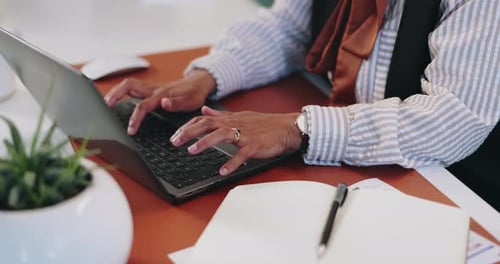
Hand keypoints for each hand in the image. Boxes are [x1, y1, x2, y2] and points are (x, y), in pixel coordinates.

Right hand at [104, 69, 215, 134]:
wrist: (199, 83)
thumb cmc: (195, 94)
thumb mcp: (191, 102)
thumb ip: (177, 104)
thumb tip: (164, 103)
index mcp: (161, 94)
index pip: (143, 106)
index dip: (135, 118)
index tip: (130, 130)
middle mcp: (154, 89)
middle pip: (128, 86)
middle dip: (115, 95)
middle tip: (105, 106)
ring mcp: (151, 88)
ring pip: (128, 85)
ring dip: (115, 92)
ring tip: (105, 104)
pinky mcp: (151, 90)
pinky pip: (133, 88)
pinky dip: (122, 92)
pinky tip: (117, 101)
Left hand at [170, 106, 302, 175]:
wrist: (287, 127)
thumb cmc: (264, 124)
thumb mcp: (239, 116)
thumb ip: (220, 115)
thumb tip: (204, 111)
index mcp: (229, 119)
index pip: (203, 120)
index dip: (187, 126)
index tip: (175, 135)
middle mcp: (234, 124)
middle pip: (207, 125)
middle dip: (189, 132)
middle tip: (175, 141)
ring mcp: (245, 135)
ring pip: (221, 135)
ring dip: (205, 142)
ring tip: (192, 151)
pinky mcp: (255, 145)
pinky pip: (242, 154)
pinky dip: (232, 163)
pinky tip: (223, 171)